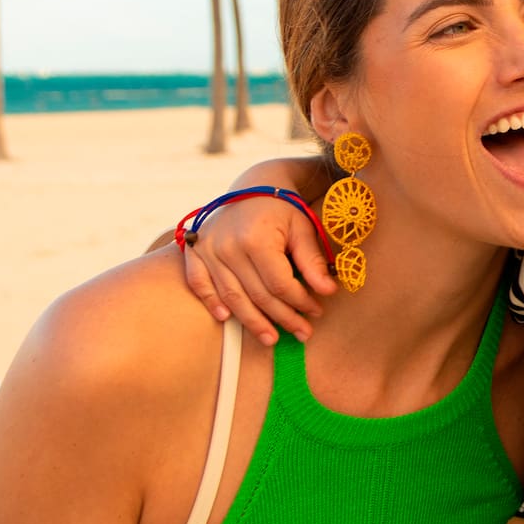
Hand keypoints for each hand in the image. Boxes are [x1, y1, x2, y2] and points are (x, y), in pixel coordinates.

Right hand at [182, 190, 335, 345]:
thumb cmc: (283, 208)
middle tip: (303, 333)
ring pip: (231, 297)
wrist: (254, 184)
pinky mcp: (196, 251)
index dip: (300, 302)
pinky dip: (211, 302)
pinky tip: (226, 318)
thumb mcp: (303, 228)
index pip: (280, 284)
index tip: (317, 311)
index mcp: (257, 239)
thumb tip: (328, 291)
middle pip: (257, 295)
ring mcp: (208, 250)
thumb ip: (312, 260)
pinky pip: (199, 283)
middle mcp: (229, 247)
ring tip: (271, 339)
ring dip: (252, 322)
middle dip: (283, 318)